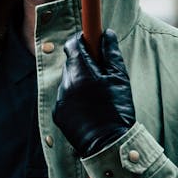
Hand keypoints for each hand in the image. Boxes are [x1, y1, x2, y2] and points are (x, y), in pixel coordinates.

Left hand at [53, 29, 135, 157]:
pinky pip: (65, 98)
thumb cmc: (118, 109)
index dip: (82, 40)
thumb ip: (111, 53)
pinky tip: (89, 109)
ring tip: (97, 96)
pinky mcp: (57, 113)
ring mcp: (60, 99)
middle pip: (71, 63)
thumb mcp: (120, 78)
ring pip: (69, 81)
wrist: (108, 144)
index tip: (92, 42)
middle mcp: (66, 83)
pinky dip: (75, 99)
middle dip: (84, 63)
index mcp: (81, 71)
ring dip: (80, 82)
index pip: (73, 44)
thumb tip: (107, 33)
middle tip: (101, 73)